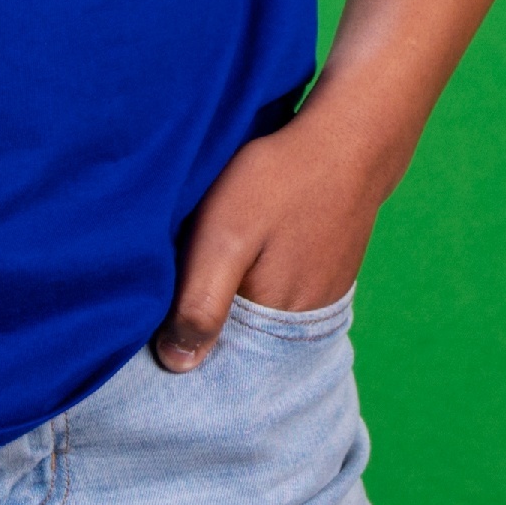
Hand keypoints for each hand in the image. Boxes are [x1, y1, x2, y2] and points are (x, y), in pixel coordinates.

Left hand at [152, 107, 389, 372]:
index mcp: (273, 324)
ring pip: (256, 313)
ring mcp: (318, 298)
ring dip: (229, 297)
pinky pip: (278, 291)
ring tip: (207, 259)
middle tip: (177, 274)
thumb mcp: (225, 239)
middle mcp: (301, 324)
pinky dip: (255, 278)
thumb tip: (177, 365)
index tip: (155, 312)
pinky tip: (245, 249)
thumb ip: (201, 303)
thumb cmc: (282, 183)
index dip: (182, 338)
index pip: (216, 358)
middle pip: (237, 339)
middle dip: (203, 319)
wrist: (350, 139)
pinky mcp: (326, 273)